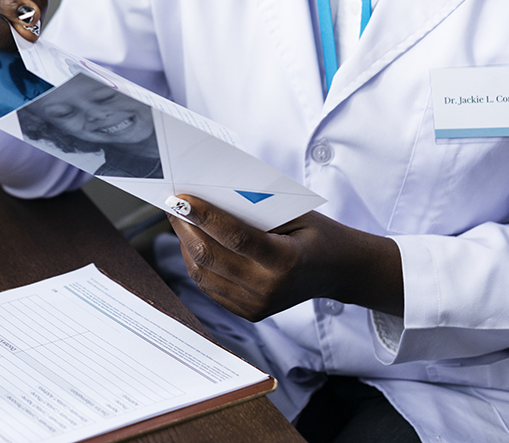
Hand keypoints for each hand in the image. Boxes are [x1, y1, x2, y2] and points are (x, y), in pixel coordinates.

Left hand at [168, 196, 403, 321]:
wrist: (337, 270)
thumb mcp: (295, 213)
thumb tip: (208, 196)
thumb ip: (256, 208)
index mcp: (286, 261)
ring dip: (184, 244)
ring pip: (202, 274)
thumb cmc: (315, 233)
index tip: (181, 197)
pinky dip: (194, 262)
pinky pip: (208, 286)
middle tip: (171, 203)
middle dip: (184, 227)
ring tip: (178, 219)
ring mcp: (257, 305)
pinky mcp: (248, 312)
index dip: (204, 216)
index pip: (235, 238)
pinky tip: (191, 241)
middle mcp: (269, 288)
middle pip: (210, 257)